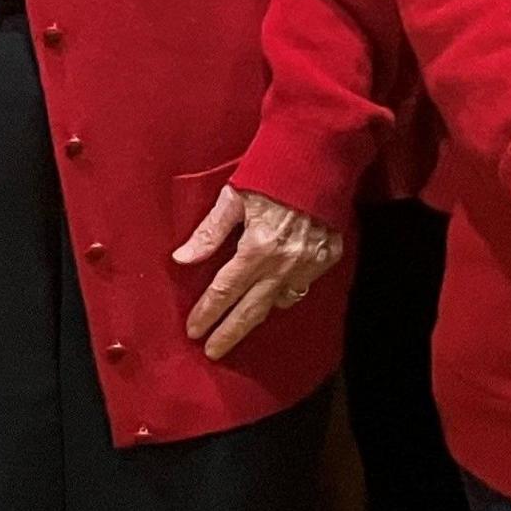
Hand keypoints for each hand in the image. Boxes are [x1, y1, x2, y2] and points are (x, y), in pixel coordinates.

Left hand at [176, 187, 346, 359]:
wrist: (321, 159)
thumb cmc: (270, 173)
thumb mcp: (233, 197)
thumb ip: (209, 233)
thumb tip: (182, 259)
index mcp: (257, 249)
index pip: (225, 291)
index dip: (207, 313)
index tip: (194, 331)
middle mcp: (284, 263)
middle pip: (251, 310)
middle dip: (230, 332)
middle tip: (213, 351)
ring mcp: (309, 264)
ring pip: (279, 301)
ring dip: (258, 314)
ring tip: (239, 325)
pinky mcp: (328, 258)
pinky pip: (302, 287)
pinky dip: (285, 294)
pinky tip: (273, 296)